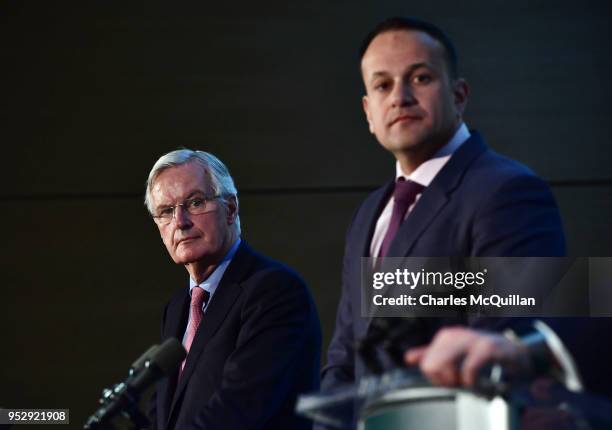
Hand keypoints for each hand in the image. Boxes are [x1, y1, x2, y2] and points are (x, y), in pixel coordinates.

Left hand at [404, 326, 529, 386]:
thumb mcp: (456, 352)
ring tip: (467, 384)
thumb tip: (408, 358)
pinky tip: (474, 383)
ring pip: (444, 365)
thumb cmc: (484, 353)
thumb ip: (432, 355)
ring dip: (455, 381)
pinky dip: (469, 381)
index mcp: (445, 337)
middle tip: (459, 384)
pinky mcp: (487, 348)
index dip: (437, 379)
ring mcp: (471, 340)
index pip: (426, 364)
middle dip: (443, 380)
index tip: (451, 381)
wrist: (516, 351)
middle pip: (431, 366)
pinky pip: (468, 368)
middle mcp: (455, 335)